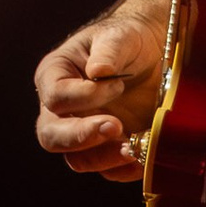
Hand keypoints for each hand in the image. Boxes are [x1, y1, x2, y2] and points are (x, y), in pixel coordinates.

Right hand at [34, 14, 164, 180]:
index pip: (55, 97)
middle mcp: (61, 108)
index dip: (84, 96)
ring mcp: (82, 131)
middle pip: (52, 135)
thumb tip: (98, 72)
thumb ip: (108, 50)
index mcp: (55, 75)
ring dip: (104, 157)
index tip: (117, 84)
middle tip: (116, 126)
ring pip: (77, 159)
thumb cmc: (127, 39)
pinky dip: (122, 169)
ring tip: (132, 146)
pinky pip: (106, 170)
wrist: (154, 53)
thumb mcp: (119, 36)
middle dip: (82, 136)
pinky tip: (142, 159)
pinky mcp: (105, 148)